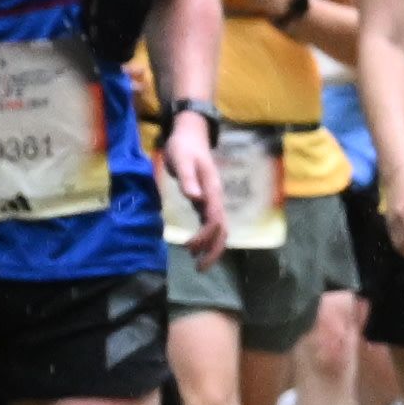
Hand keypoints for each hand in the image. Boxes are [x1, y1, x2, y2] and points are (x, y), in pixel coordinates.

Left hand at [171, 118, 227, 256]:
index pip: (215, 220)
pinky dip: (206, 238)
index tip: (189, 248)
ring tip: (198, 263)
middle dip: (213, 251)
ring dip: (210, 247)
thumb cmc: (184, 147)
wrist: (190, 135)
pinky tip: (195, 247)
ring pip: (219, 230)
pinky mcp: (205, 201)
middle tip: (199, 269)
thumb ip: (188, 179)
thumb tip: (195, 199)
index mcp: (212, 190)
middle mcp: (215, 198)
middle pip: (222, 230)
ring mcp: (211, 200)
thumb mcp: (181, 160)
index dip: (205, 237)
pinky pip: (211, 225)